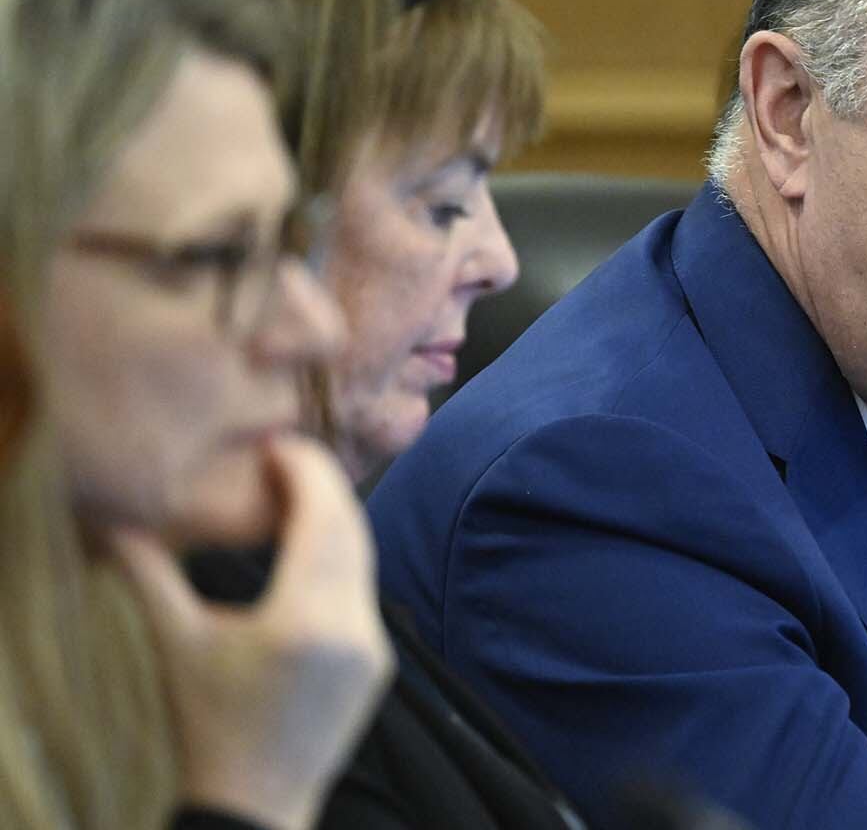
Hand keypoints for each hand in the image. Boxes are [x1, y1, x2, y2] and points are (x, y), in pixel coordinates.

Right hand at [108, 435, 392, 829]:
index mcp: (304, 619)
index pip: (323, 518)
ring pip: (364, 560)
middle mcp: (352, 628)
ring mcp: (374, 646)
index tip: (280, 443)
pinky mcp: (379, 662)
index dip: (307, 472)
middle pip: (352, 531)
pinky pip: (365, 592)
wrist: (255, 804)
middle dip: (324, 487)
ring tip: (296, 491)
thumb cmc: (207, 726)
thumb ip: (150, 575)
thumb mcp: (176, 645)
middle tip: (287, 454)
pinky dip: (343, 559)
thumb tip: (117, 520)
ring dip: (336, 520)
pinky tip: (313, 548)